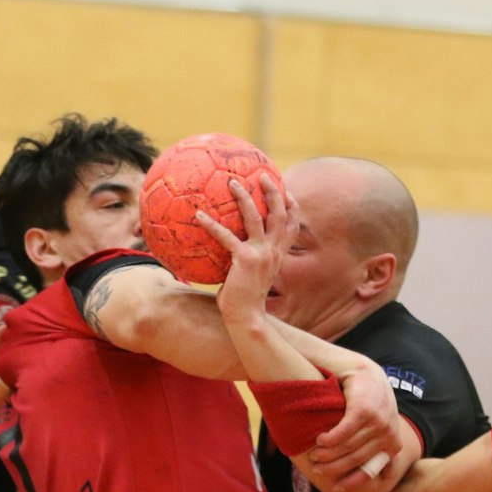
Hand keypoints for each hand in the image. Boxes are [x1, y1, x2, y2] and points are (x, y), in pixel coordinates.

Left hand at [195, 173, 297, 327]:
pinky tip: (199, 215)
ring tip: (232, 182)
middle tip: (262, 175)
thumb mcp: (254, 275)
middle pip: (279, 213)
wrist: (247, 317)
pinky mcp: (245, 259)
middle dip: (273, 191)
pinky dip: (212, 224)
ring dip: (244, 197)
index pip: (292, 224)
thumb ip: (250, 258)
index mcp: (278, 253)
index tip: (286, 190)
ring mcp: (261, 253)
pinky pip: (226, 236)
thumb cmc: (245, 298)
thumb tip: (235, 248)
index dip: (292, 205)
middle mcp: (274, 250)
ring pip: (255, 217)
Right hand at [307, 366, 401, 484]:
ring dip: (327, 454)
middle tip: (317, 468)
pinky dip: (329, 439)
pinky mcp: (364, 411)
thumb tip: (367, 475)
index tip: (337, 488)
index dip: (353, 481)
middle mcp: (389, 435)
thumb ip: (373, 448)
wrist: (367, 375)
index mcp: (393, 444)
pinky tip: (319, 439)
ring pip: (347, 447)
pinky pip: (343, 433)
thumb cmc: (369, 405)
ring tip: (314, 455)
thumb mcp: (377, 428)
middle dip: (334, 467)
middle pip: (355, 459)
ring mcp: (378, 423)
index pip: (371, 470)